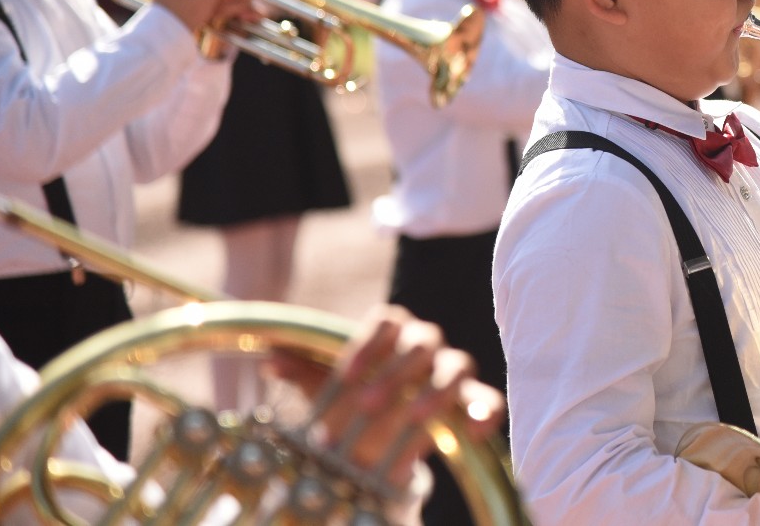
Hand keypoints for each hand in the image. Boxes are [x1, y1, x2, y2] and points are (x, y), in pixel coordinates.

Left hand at [269, 305, 504, 490]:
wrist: (378, 436)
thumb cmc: (352, 400)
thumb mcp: (326, 388)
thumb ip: (305, 370)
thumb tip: (271, 361)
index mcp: (393, 333)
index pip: (388, 321)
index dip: (369, 344)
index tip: (346, 376)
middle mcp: (426, 346)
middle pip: (422, 341)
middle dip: (396, 372)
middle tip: (367, 405)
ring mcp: (451, 373)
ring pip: (457, 365)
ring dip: (436, 390)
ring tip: (414, 417)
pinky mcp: (470, 404)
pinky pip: (488, 401)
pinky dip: (485, 412)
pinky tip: (474, 430)